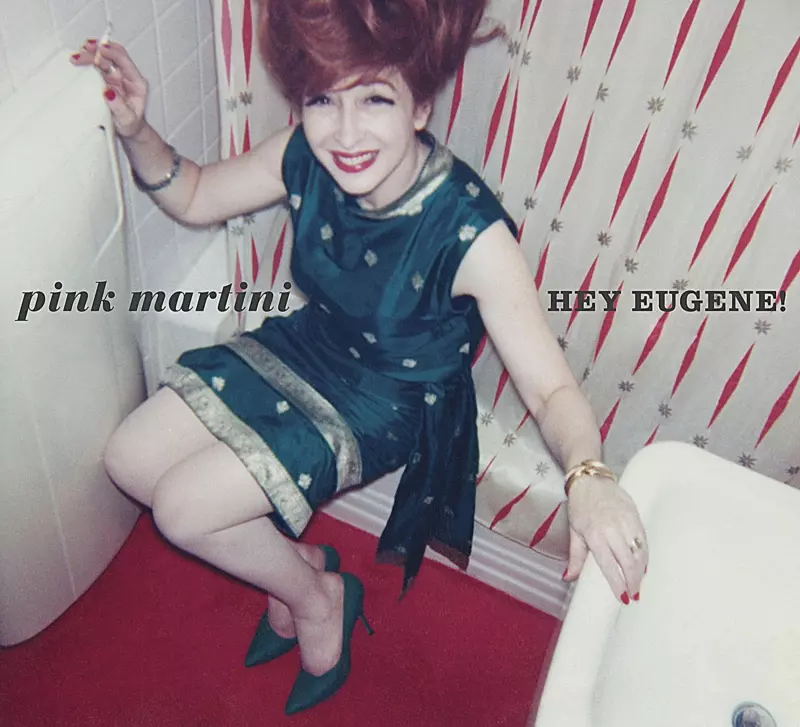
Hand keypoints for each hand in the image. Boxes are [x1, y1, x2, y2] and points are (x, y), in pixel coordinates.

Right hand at [70, 38, 147, 138]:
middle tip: (84, 51)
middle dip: (97, 51)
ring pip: (102, 59)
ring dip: (89, 54)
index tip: (101, 49)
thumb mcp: (127, 119)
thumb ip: (118, 106)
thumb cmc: (131, 124)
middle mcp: (126, 76)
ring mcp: (115, 77)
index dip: (113, 53)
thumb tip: (107, 92)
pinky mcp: (105, 80)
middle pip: (111, 56)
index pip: (125, 61)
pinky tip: (78, 60)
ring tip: (77, 56)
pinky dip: (87, 62)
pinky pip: (96, 66)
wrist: (128, 129)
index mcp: (136, 82)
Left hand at [563, 475, 647, 602]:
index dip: (617, 583)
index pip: (609, 565)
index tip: (622, 598)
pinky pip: (644, 539)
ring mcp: (626, 522)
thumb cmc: (580, 507)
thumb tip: (568, 578)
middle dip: (633, 581)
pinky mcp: (635, 515)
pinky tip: (644, 565)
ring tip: (639, 583)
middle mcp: (612, 529)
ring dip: (641, 570)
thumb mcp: (574, 531)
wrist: (590, 480)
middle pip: (628, 561)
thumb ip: (575, 557)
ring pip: (639, 552)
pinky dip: (646, 554)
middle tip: (634, 595)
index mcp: (595, 535)